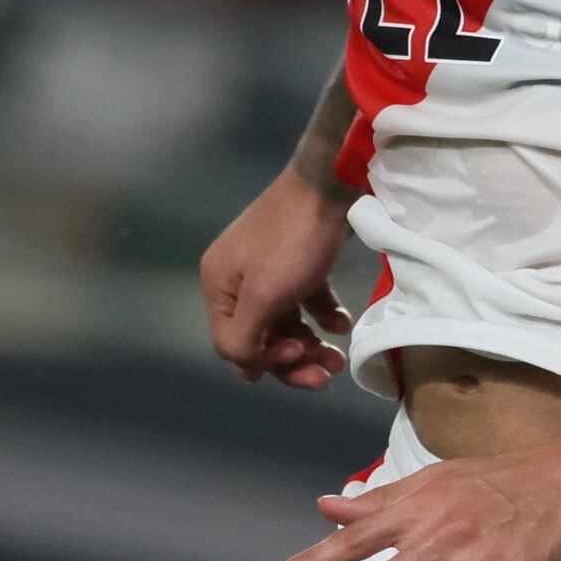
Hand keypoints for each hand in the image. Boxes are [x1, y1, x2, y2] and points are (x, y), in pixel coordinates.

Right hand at [202, 164, 354, 387]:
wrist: (331, 184)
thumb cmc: (294, 241)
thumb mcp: (265, 295)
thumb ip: (246, 337)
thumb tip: (242, 370)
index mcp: (219, 285)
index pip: (233, 343)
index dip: (266, 359)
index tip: (300, 353)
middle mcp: (237, 279)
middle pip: (261, 337)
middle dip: (293, 359)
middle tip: (325, 376)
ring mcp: (267, 269)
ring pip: (286, 323)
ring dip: (311, 345)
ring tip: (337, 360)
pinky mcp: (297, 261)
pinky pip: (305, 300)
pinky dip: (322, 315)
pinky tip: (342, 324)